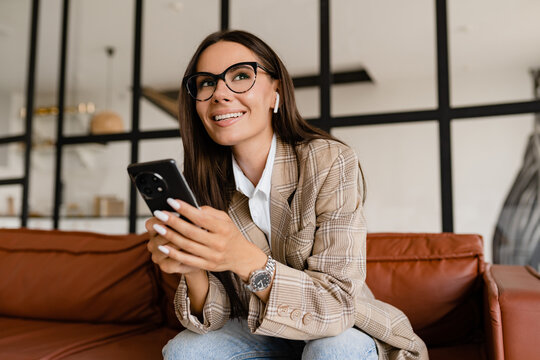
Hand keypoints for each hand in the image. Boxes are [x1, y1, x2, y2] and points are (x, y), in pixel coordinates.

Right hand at [145, 216, 200, 274]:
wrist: (197, 257)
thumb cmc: (191, 236)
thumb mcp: (187, 224)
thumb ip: (185, 218)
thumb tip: (193, 211)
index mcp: (154, 230)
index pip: (151, 224)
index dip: (163, 218)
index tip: (178, 213)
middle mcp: (152, 244)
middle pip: (160, 235)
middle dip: (176, 228)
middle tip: (193, 224)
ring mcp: (157, 256)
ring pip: (167, 247)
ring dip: (181, 241)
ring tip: (195, 237)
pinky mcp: (165, 266)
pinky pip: (174, 259)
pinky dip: (184, 254)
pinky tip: (194, 249)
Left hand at [152, 198, 266, 280]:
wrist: (241, 255)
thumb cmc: (230, 233)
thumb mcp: (225, 219)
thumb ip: (209, 212)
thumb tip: (190, 207)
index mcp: (223, 228)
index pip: (201, 218)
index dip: (185, 209)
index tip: (171, 201)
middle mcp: (218, 243)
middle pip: (191, 232)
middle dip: (173, 222)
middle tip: (159, 214)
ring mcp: (212, 256)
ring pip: (186, 246)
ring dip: (170, 236)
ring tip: (157, 227)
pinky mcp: (207, 265)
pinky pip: (187, 260)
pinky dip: (173, 254)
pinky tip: (162, 247)